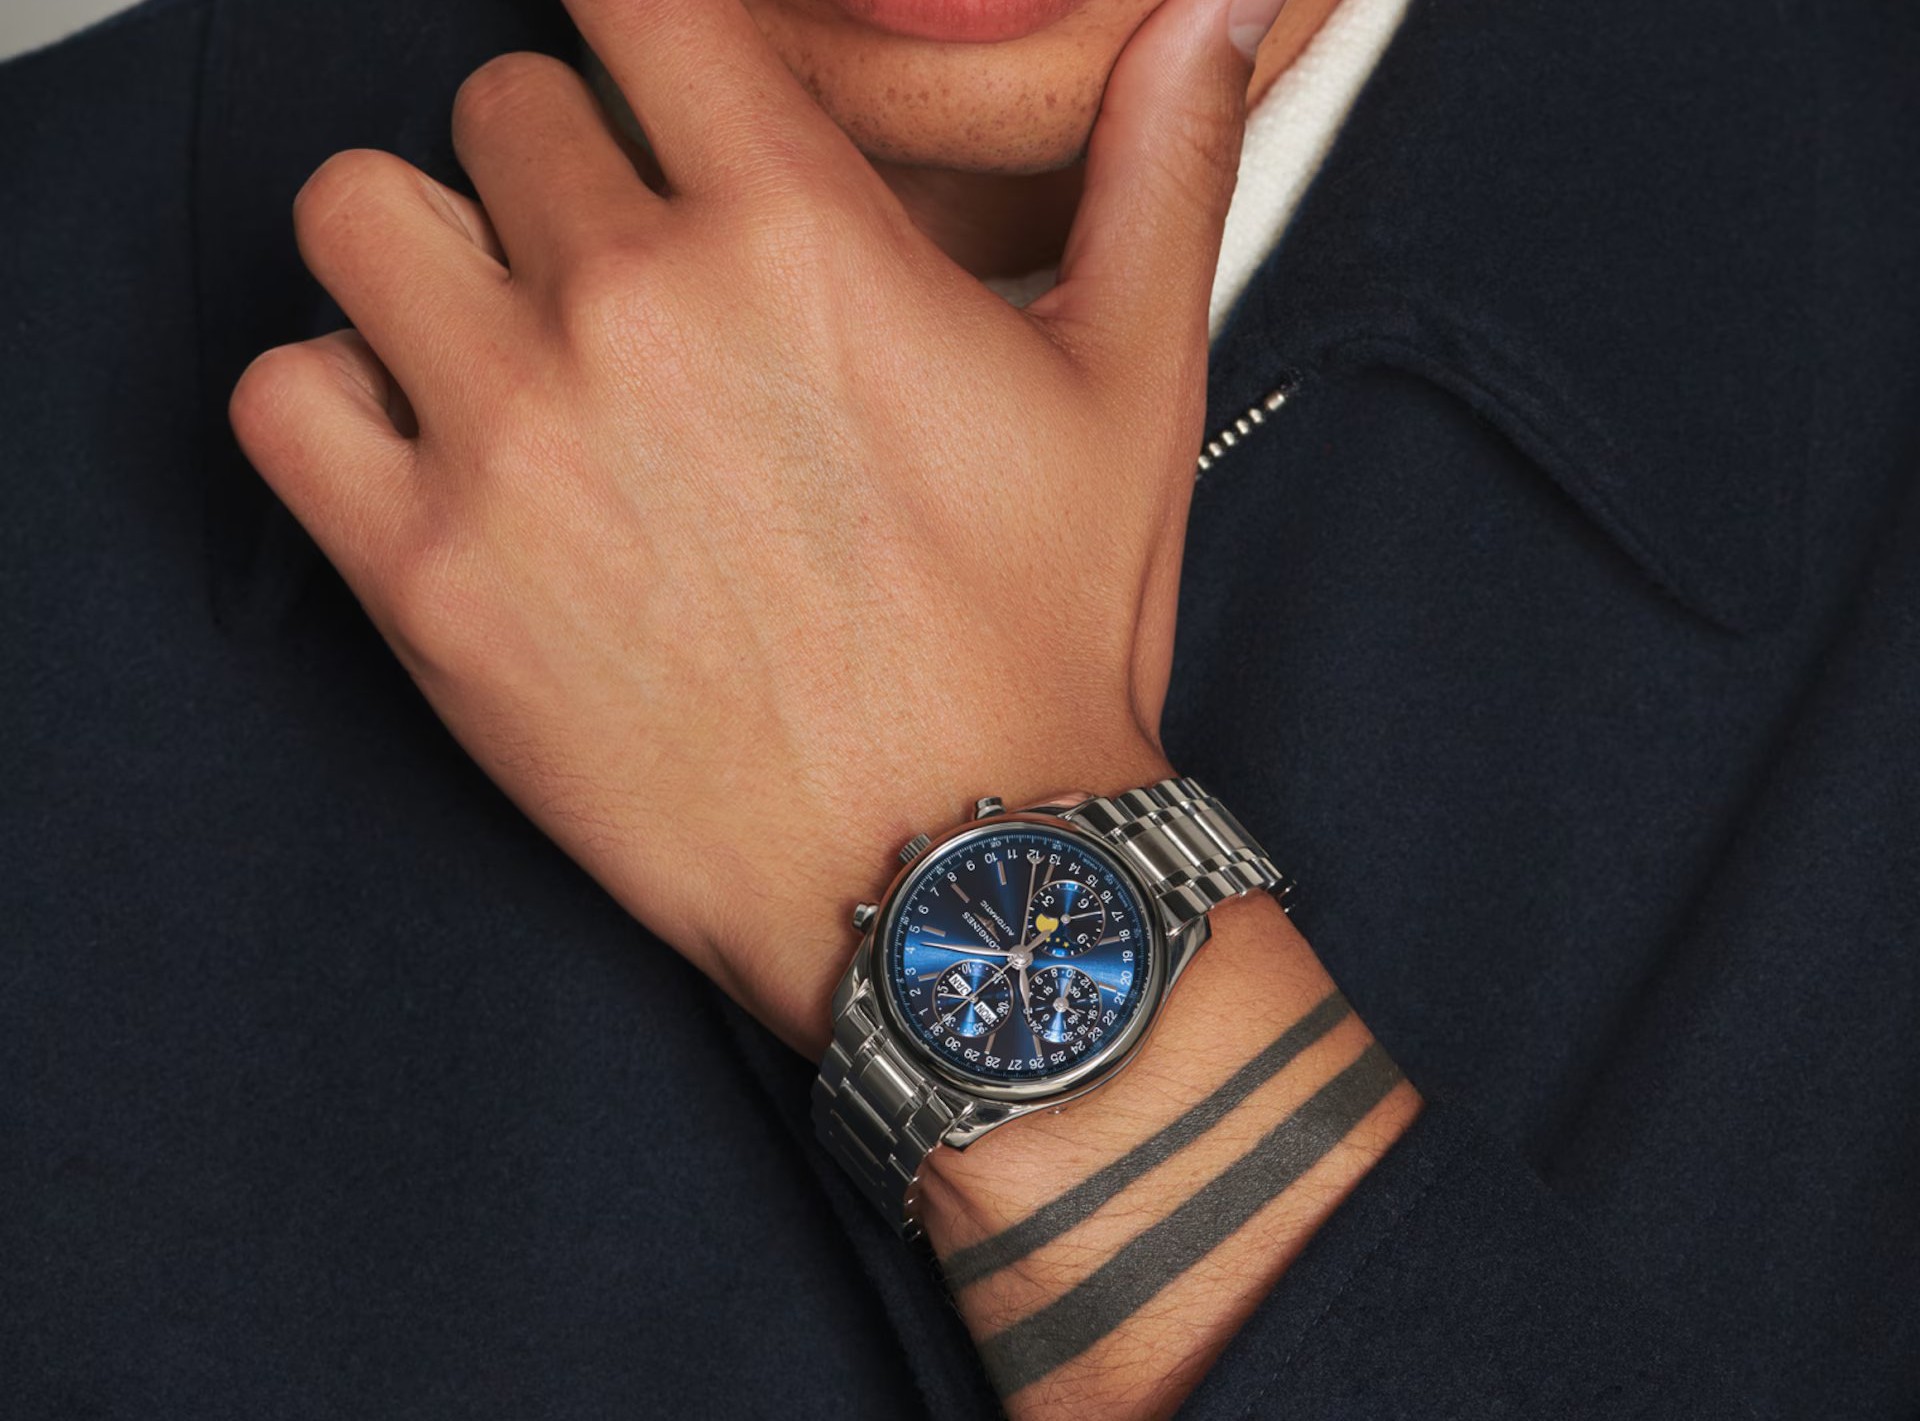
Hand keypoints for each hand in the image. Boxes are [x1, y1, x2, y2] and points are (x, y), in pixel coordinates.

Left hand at [229, 0, 1262, 1054]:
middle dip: (559, 170)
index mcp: (799, 230)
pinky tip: (433, 452)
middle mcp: (636, 305)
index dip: (642, 32)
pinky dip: (337, 403)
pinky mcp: (428, 579)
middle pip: (495, 104)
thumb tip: (1220, 10)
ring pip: (358, 214)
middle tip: (626, 276)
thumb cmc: (1039, 639)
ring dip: (424, 257)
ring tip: (506, 342)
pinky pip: (281, 396)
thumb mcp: (1132, 392)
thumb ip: (1164, 169)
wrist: (954, 871)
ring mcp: (513, 441)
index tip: (657, 94)